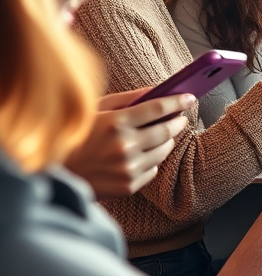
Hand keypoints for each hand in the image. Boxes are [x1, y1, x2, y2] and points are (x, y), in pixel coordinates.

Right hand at [65, 89, 193, 198]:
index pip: (158, 108)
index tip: (190, 97)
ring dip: (166, 140)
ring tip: (160, 134)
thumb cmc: (77, 135)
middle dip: (178, 121)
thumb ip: (128, 99)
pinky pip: (154, 169)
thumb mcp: (96, 110)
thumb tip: (159, 90)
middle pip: (167, 130)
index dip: (178, 101)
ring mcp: (127, 168)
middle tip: (181, 117)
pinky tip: (140, 155)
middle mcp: (124, 146)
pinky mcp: (128, 186)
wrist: (56, 175)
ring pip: (164, 150)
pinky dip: (151, 160)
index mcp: (115, 123)